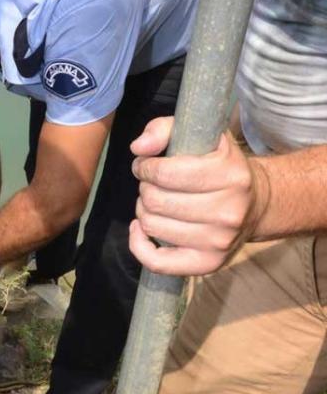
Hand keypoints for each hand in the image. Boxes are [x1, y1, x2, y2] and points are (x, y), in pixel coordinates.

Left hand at [129, 117, 267, 275]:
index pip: (165, 174)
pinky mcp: (208, 264)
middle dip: (145, 188)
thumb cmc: (219, 166)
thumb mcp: (201, 137)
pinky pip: (157, 262)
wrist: (256, 203)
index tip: (147, 165)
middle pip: (155, 201)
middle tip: (152, 184)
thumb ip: (163, 129)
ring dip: (144, 210)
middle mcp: (228, 212)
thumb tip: (138, 148)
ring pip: (152, 225)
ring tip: (157, 201)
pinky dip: (139, 244)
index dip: (145, 167)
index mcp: (230, 176)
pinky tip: (141, 228)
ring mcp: (219, 242)